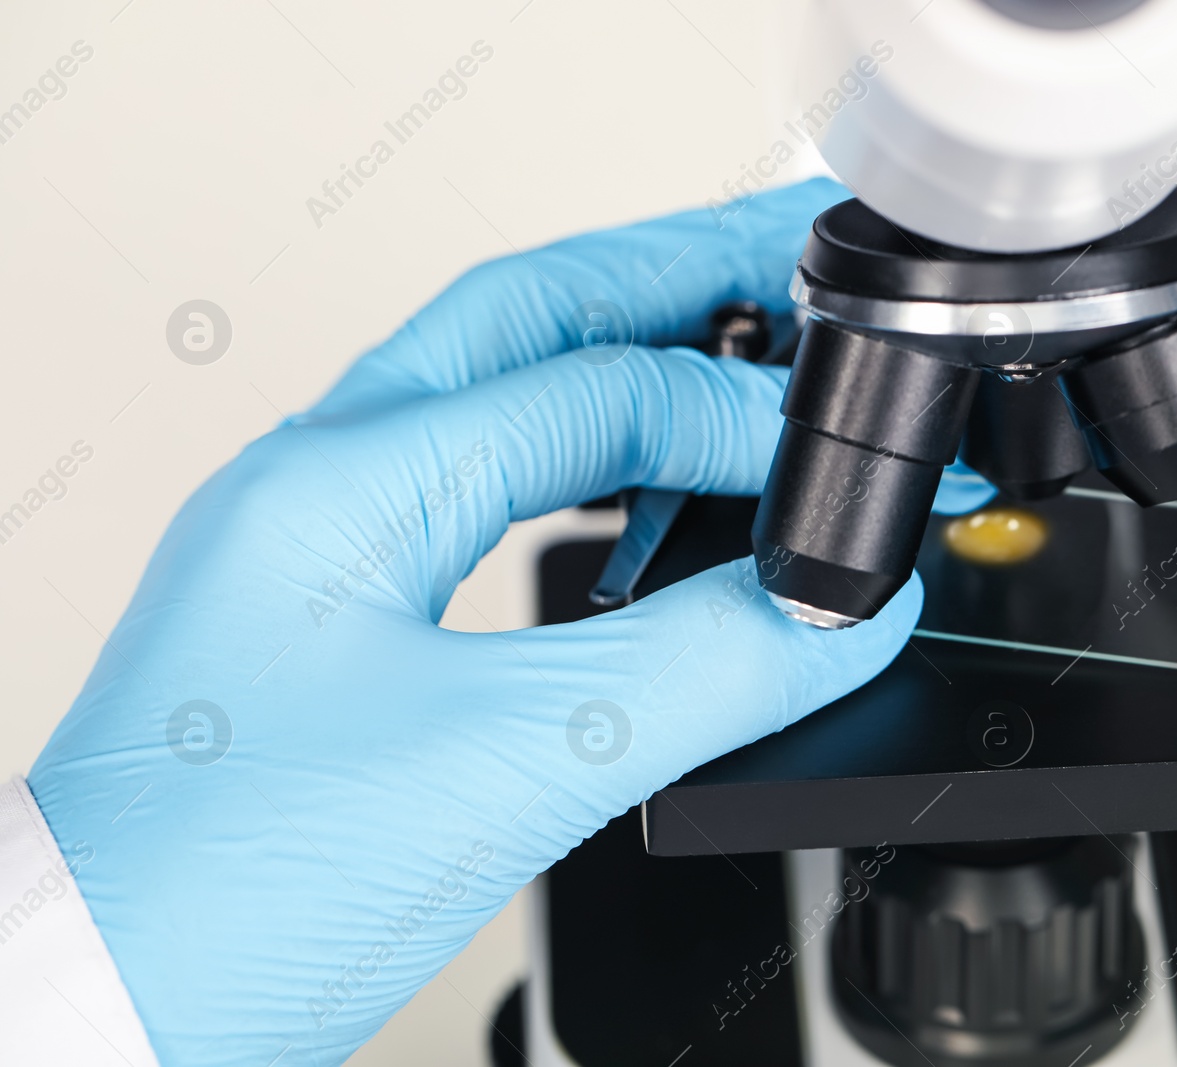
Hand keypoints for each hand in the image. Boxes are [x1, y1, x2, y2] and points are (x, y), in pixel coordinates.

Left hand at [27, 179, 979, 1065]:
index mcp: (347, 485)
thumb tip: (841, 610)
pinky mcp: (339, 605)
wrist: (106, 1005)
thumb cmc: (227, 893)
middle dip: (675, 272)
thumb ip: (707, 672)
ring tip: (738, 353)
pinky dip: (581, 461)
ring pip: (499, 384)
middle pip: (530, 311)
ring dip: (626, 354)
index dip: (745, 416)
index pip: (594, 388)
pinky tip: (642, 502)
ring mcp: (323, 536)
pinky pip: (480, 479)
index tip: (849, 471)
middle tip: (791, 252)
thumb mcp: (513, 769)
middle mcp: (324, 480)